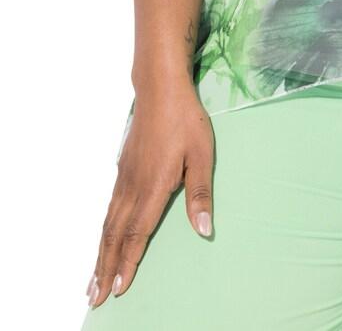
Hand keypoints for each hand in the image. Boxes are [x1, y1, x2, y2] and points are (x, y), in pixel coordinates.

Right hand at [85, 77, 214, 308]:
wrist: (160, 89)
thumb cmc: (186, 121)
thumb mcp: (202, 155)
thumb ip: (199, 194)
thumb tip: (205, 230)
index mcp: (153, 186)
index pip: (137, 233)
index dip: (128, 262)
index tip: (118, 289)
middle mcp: (133, 186)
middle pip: (115, 235)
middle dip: (105, 268)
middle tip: (94, 298)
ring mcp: (124, 177)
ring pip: (108, 223)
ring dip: (99, 253)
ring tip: (91, 280)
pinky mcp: (123, 169)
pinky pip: (109, 208)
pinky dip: (102, 230)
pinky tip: (102, 238)